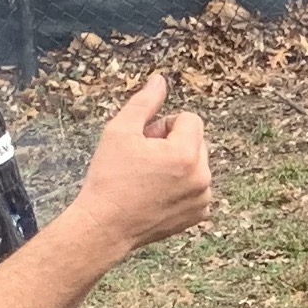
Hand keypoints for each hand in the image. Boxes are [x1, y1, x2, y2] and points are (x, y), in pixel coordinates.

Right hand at [71, 73, 213, 255]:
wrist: (105, 226)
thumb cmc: (109, 178)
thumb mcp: (120, 131)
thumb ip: (144, 102)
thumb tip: (159, 80)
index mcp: (187, 154)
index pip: (190, 119)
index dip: (164, 125)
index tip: (145, 141)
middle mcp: (202, 177)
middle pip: (195, 141)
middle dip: (172, 144)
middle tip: (143, 160)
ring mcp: (203, 199)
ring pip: (195, 164)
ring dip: (177, 165)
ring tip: (148, 179)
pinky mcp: (199, 214)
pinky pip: (196, 187)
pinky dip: (181, 187)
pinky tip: (156, 195)